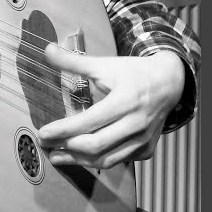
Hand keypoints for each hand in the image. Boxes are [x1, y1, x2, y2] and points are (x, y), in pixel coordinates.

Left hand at [37, 47, 186, 169]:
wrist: (169, 83)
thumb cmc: (133, 73)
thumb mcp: (104, 64)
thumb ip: (73, 61)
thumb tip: (46, 50)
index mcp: (125, 101)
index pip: (89, 122)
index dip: (63, 130)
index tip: (42, 133)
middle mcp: (136, 123)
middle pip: (96, 145)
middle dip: (66, 148)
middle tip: (45, 144)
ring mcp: (143, 140)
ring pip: (106, 159)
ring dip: (78, 160)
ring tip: (56, 156)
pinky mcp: (146, 150)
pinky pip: (118, 161)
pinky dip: (96, 161)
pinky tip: (80, 156)